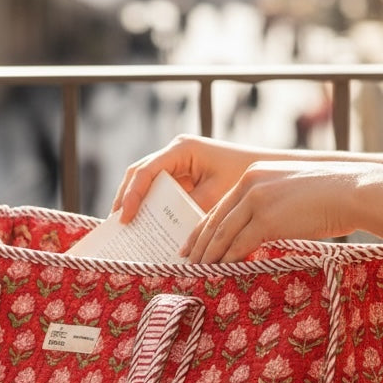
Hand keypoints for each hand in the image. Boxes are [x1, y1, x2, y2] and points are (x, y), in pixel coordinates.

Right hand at [111, 135, 258, 222]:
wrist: (266, 172)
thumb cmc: (245, 179)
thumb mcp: (217, 196)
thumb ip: (190, 210)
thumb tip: (167, 233)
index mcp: (182, 149)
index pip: (146, 170)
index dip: (131, 194)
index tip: (124, 218)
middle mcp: (175, 153)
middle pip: (138, 174)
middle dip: (125, 198)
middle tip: (116, 225)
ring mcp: (177, 164)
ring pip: (145, 182)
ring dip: (134, 202)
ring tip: (124, 228)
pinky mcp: (182, 177)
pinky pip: (159, 190)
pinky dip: (150, 206)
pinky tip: (145, 225)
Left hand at [184, 160, 363, 261]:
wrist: (354, 191)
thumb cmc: (330, 197)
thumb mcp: (290, 194)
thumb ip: (269, 207)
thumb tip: (256, 233)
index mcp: (253, 175)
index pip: (220, 206)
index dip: (203, 228)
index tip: (191, 245)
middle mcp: (250, 183)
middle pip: (214, 220)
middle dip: (198, 245)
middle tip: (185, 263)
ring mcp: (257, 200)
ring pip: (223, 234)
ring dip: (208, 256)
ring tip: (197, 273)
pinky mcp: (268, 219)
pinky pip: (240, 244)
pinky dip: (227, 260)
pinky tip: (219, 272)